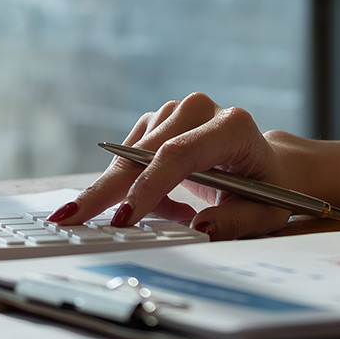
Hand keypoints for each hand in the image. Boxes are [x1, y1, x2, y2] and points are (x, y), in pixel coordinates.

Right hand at [46, 92, 292, 239]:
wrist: (267, 167)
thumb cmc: (267, 189)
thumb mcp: (264, 213)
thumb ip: (235, 222)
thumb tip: (201, 229)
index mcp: (233, 126)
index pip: (179, 154)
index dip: (149, 186)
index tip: (126, 217)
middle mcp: (200, 109)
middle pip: (143, 151)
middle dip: (108, 189)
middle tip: (72, 219)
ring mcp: (175, 111)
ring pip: (129, 155)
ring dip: (122, 191)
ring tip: (139, 215)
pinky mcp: (158, 121)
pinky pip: (128, 157)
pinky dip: (132, 185)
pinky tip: (159, 202)